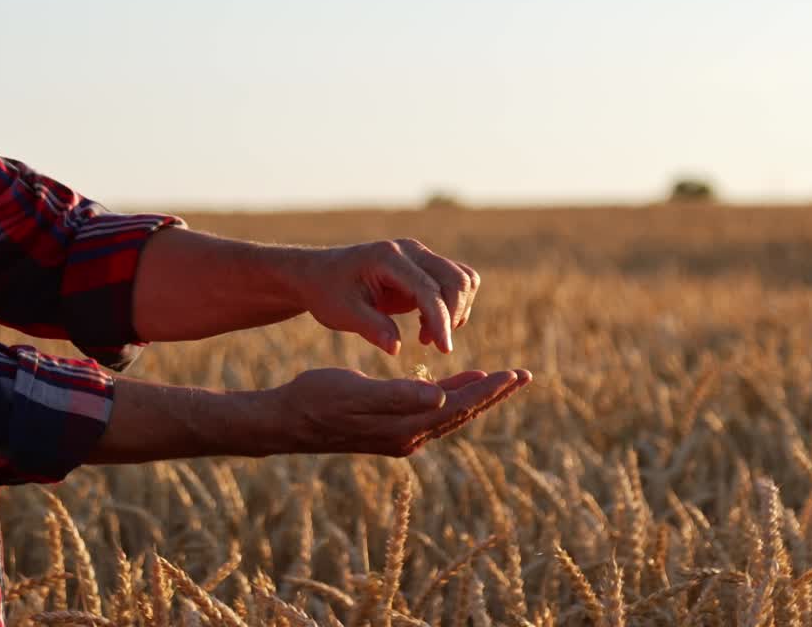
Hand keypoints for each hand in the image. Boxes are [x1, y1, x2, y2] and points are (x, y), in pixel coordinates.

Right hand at [273, 367, 531, 456]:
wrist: (287, 421)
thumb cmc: (317, 399)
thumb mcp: (356, 391)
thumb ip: (398, 395)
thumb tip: (439, 396)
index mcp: (405, 428)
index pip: (458, 404)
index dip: (488, 388)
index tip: (515, 374)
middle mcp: (409, 437)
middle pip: (461, 411)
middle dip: (493, 393)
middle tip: (524, 376)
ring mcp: (400, 435)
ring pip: (450, 413)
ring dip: (476, 394)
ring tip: (500, 379)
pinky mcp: (390, 429)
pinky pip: (431, 412)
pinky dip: (450, 395)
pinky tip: (453, 384)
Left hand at [296, 239, 480, 354]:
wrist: (319, 274)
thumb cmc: (327, 292)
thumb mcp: (342, 313)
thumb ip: (372, 328)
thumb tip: (397, 348)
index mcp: (388, 257)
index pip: (428, 288)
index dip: (440, 320)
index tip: (444, 350)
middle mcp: (410, 251)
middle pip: (457, 279)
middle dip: (454, 316)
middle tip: (431, 344)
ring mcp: (419, 257)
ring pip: (463, 279)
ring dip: (456, 311)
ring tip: (426, 336)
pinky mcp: (424, 268)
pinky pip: (456, 283)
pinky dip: (453, 307)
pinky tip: (426, 326)